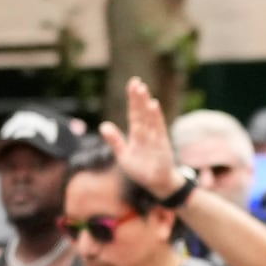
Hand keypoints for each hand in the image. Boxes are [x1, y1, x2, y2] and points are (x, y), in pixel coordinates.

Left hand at [99, 77, 184, 200]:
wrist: (157, 184)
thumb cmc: (141, 170)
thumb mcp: (123, 155)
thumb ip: (115, 140)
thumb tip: (103, 125)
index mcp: (137, 133)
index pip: (134, 112)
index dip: (132, 99)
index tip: (132, 83)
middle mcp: (146, 132)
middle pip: (141, 111)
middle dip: (138, 97)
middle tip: (136, 81)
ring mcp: (155, 137)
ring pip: (149, 117)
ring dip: (145, 103)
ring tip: (143, 89)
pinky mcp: (161, 143)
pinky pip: (158, 128)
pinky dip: (156, 116)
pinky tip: (153, 105)